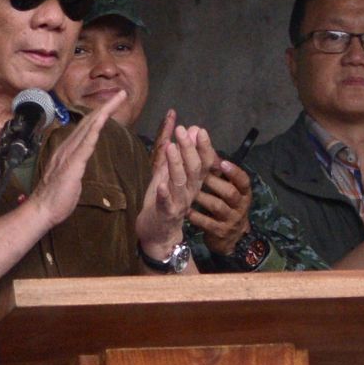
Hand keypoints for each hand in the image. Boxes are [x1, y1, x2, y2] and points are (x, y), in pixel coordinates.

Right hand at [26, 89, 123, 227]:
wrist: (42, 210)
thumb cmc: (57, 197)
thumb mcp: (70, 175)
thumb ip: (77, 163)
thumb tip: (82, 158)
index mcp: (68, 150)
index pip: (87, 127)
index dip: (101, 113)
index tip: (114, 102)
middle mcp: (67, 147)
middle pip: (89, 122)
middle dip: (106, 106)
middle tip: (122, 93)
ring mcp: (68, 155)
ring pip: (88, 128)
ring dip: (104, 112)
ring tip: (117, 99)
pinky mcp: (71, 166)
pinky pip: (84, 146)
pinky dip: (94, 132)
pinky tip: (102, 122)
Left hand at [136, 109, 215, 256]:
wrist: (160, 234)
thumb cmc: (165, 201)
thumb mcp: (171, 174)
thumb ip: (179, 154)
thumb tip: (191, 130)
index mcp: (194, 182)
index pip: (203, 161)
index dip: (202, 146)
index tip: (199, 129)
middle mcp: (191, 191)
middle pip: (195, 168)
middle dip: (189, 149)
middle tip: (183, 131)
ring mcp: (180, 203)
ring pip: (181, 182)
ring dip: (176, 164)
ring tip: (171, 148)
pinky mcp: (167, 214)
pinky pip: (167, 203)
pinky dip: (164, 194)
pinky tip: (161, 184)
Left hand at [189, 160, 252, 255]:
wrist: (231, 236)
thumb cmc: (225, 204)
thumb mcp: (227, 188)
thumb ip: (217, 170)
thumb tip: (204, 144)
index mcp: (243, 192)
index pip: (243, 180)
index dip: (234, 172)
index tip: (222, 163)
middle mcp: (240, 206)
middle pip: (230, 193)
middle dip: (213, 182)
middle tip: (196, 174)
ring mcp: (231, 220)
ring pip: (217, 206)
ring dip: (202, 197)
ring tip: (189, 191)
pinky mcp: (221, 232)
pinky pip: (208, 223)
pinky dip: (196, 216)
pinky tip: (186, 210)